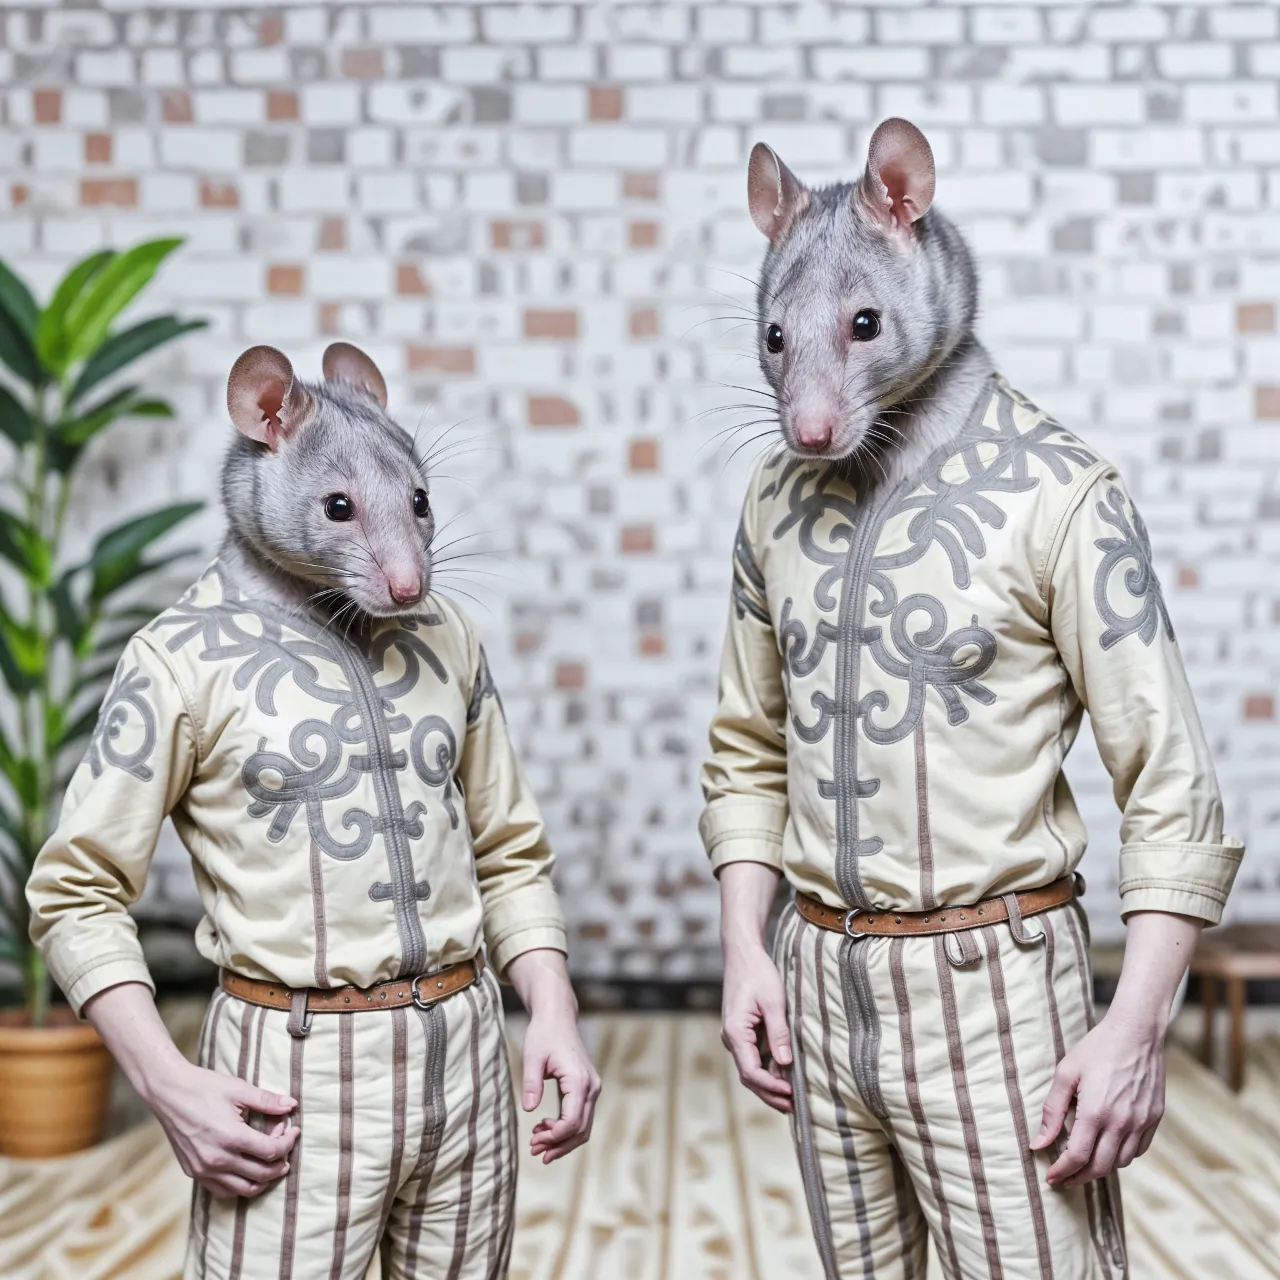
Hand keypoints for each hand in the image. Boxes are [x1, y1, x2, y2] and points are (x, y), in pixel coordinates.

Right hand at [145, 1058, 299, 1198]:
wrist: (168, 1093)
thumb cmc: (204, 1088)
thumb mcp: (239, 1089)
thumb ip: (268, 1101)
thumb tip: (292, 1105)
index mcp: (231, 1137)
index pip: (271, 1151)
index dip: (288, 1142)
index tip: (294, 1130)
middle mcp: (217, 1160)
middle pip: (262, 1174)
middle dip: (281, 1161)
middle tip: (285, 1145)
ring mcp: (203, 1170)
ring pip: (243, 1189)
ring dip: (263, 1179)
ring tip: (272, 1162)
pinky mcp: (193, 1172)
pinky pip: (223, 1190)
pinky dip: (240, 1185)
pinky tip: (248, 1169)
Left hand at [520, 1006, 601, 1162]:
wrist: (557, 1017)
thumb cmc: (544, 1034)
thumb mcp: (533, 1057)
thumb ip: (532, 1083)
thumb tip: (529, 1110)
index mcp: (579, 1080)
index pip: (573, 1121)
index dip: (555, 1137)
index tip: (534, 1140)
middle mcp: (591, 1086)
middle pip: (581, 1129)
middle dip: (558, 1145)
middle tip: (534, 1150)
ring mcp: (591, 1088)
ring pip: (583, 1126)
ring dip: (562, 1140)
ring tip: (536, 1142)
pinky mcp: (586, 1088)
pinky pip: (580, 1116)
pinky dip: (565, 1128)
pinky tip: (544, 1127)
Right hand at [722, 942, 792, 1112]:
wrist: (742, 954)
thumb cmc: (757, 973)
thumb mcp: (773, 1001)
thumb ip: (778, 1033)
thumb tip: (785, 1064)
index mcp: (735, 1032)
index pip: (751, 1071)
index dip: (771, 1086)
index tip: (791, 1094)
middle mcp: (731, 1038)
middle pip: (748, 1076)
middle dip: (770, 1093)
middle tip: (793, 1106)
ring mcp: (735, 1036)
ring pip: (750, 1069)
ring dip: (769, 1084)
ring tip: (791, 1098)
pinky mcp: (741, 1032)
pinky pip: (753, 1057)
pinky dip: (767, 1070)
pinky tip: (783, 1076)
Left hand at [1029, 1009, 1164, 1187]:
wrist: (1137, 1032)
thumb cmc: (1097, 1048)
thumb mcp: (1066, 1074)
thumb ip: (1052, 1110)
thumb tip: (1038, 1143)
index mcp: (1096, 1112)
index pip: (1077, 1156)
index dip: (1062, 1171)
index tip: (1051, 1178)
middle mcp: (1122, 1123)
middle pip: (1100, 1167)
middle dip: (1079, 1177)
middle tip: (1064, 1178)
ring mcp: (1141, 1122)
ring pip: (1120, 1162)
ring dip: (1101, 1167)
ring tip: (1084, 1162)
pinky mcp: (1154, 1118)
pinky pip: (1138, 1150)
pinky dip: (1122, 1156)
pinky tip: (1108, 1148)